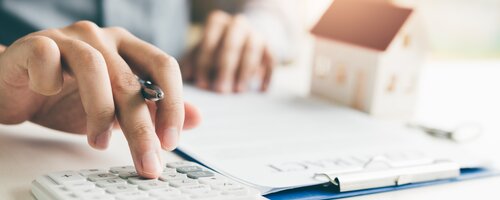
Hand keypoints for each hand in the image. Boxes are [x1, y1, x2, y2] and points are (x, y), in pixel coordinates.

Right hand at [0, 21, 200, 177]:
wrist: (19, 88)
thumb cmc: (69, 97)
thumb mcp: (119, 108)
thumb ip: (155, 110)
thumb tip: (197, 118)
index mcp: (128, 48)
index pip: (164, 66)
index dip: (172, 104)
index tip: (170, 142)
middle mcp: (103, 38)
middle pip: (130, 79)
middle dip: (141, 127)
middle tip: (146, 161)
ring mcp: (69, 38)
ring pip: (95, 69)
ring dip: (100, 112)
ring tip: (99, 142)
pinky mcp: (36, 44)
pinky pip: (48, 58)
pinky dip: (51, 82)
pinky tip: (49, 95)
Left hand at [181, 10, 273, 92]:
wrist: (243, 39)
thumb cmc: (216, 50)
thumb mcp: (201, 53)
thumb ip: (191, 63)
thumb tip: (186, 77)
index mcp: (217, 23)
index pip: (209, 39)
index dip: (204, 63)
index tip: (202, 84)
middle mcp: (237, 24)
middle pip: (232, 44)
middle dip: (225, 69)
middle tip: (221, 91)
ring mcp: (256, 34)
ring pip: (252, 49)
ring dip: (245, 71)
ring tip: (238, 91)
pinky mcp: (270, 47)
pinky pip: (271, 59)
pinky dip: (267, 75)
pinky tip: (261, 90)